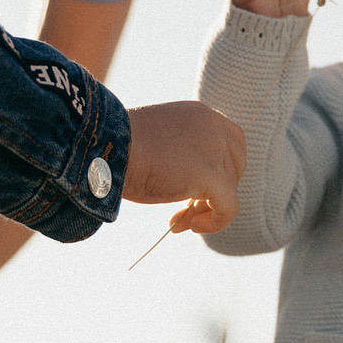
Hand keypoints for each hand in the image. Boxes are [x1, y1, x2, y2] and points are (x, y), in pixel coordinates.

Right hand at [123, 100, 246, 232]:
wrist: (106, 148)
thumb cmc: (120, 148)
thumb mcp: (160, 142)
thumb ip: (182, 151)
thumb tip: (194, 182)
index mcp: (201, 114)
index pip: (230, 144)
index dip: (217, 171)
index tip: (192, 188)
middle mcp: (215, 126)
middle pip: (235, 166)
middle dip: (215, 191)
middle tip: (185, 210)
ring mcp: (216, 149)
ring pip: (229, 190)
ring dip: (205, 210)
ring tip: (178, 222)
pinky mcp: (213, 175)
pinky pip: (228, 208)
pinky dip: (214, 222)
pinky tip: (188, 227)